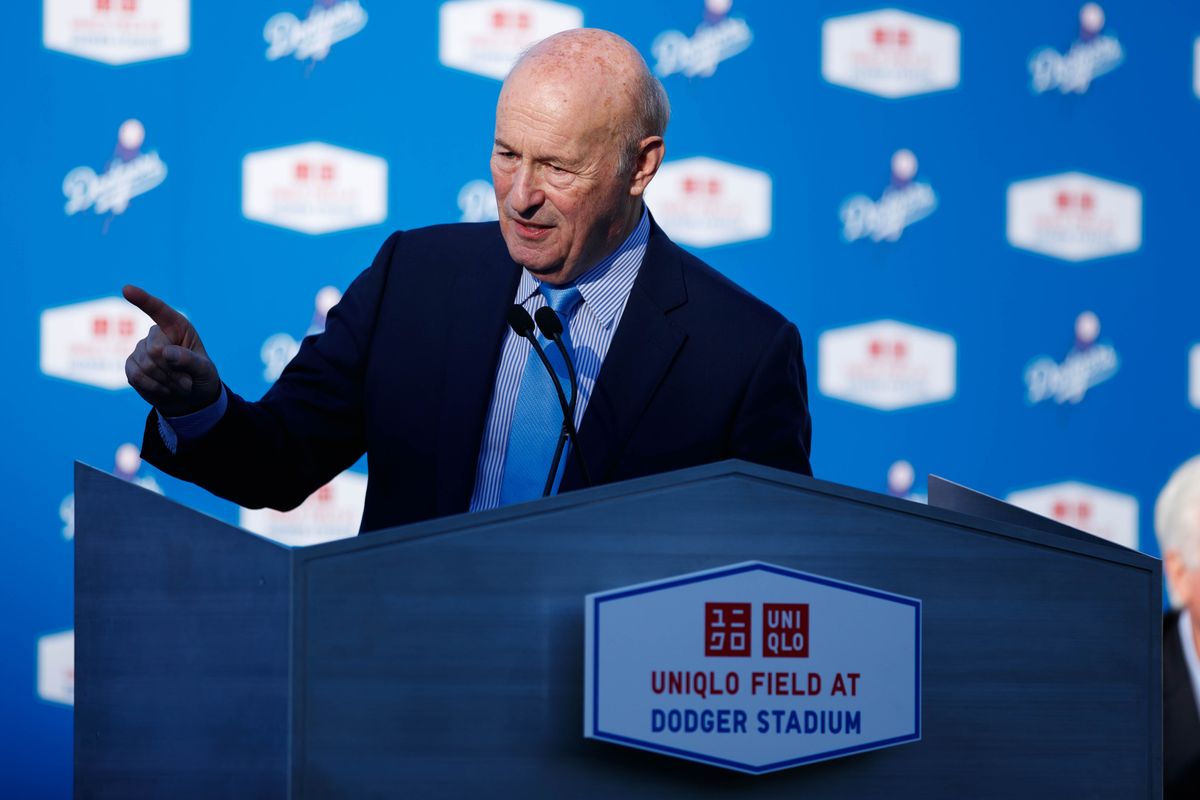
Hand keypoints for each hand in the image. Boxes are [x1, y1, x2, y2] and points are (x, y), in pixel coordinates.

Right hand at [122, 285, 221, 417]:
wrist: (189, 398)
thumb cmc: (201, 378)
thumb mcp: (205, 371)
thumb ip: (190, 361)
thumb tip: (165, 352)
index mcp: (177, 326)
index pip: (158, 309)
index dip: (142, 299)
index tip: (126, 289)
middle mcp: (157, 334)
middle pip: (154, 349)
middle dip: (172, 370)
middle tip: (186, 381)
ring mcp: (141, 349)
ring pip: (145, 365)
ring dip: (165, 381)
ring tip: (177, 385)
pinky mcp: (131, 365)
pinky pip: (136, 376)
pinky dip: (154, 388)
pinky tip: (164, 389)